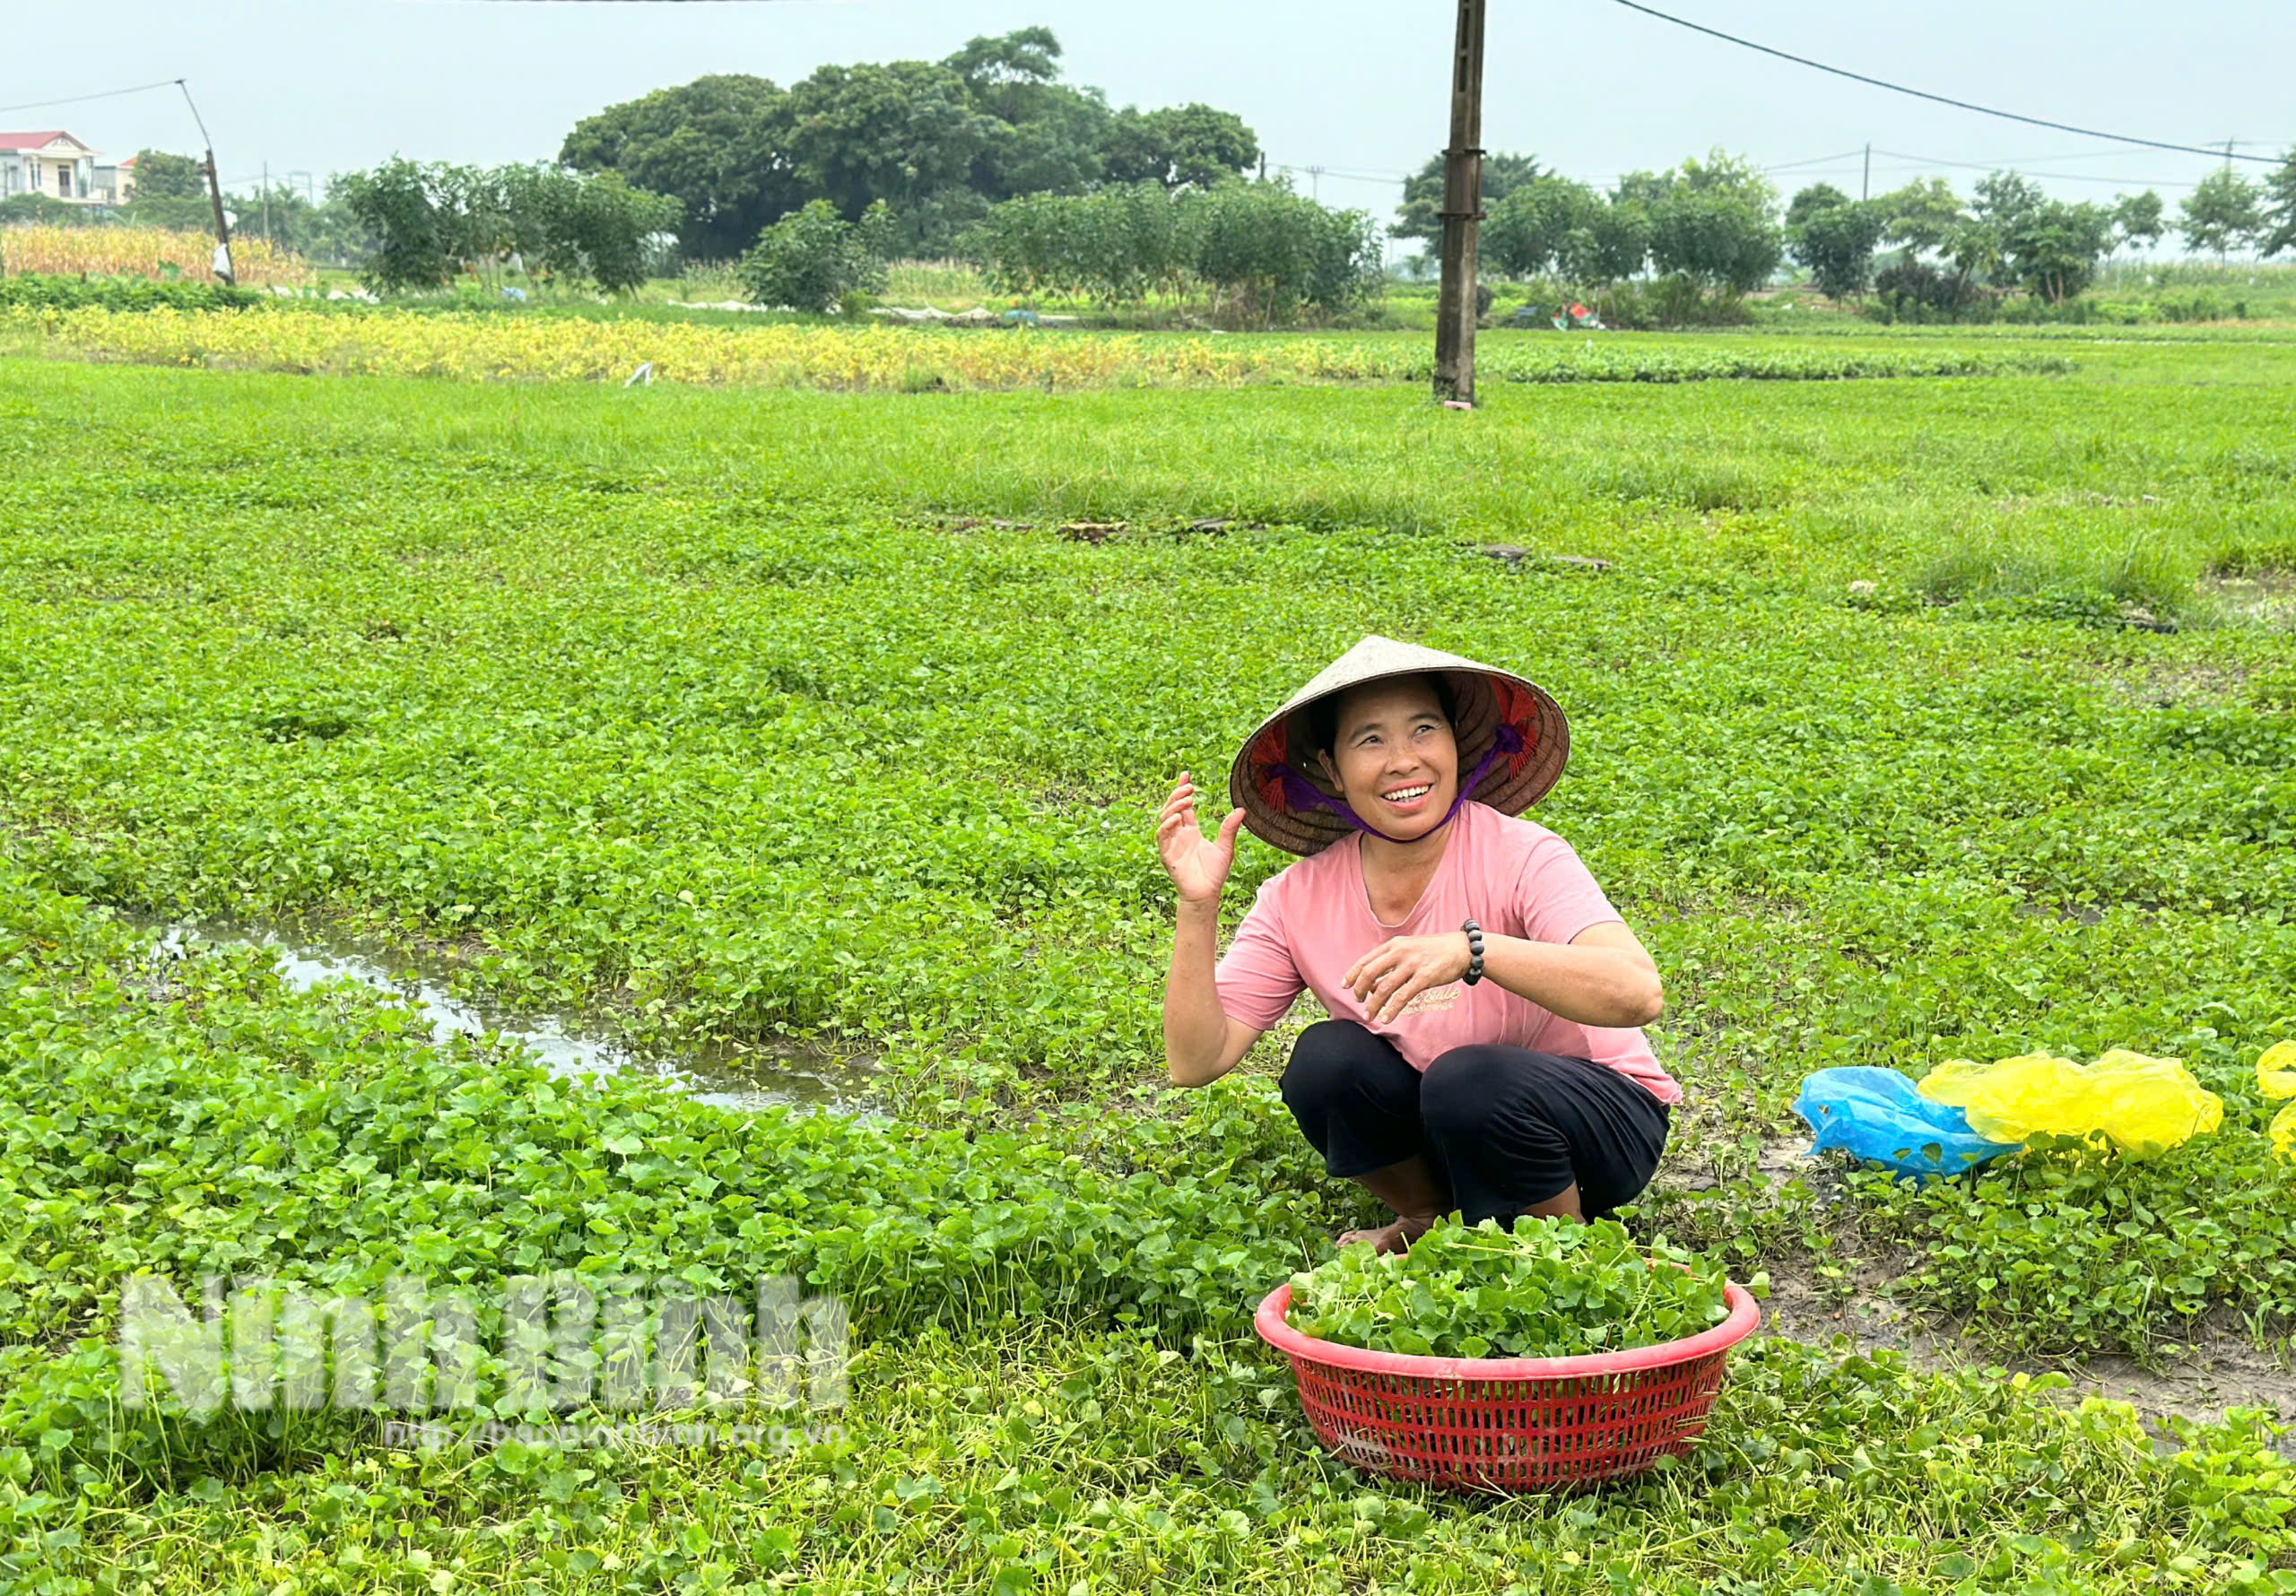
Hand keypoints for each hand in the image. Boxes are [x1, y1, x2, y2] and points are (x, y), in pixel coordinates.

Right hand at [1155, 771, 1245, 905]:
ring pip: (1165, 819)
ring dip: (1173, 807)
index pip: (1184, 806)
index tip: (1186, 775)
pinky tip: (1178, 818)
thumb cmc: (1214, 874)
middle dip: (1178, 795)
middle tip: (1189, 787)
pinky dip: (1167, 826)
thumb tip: (1241, 809)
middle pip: (1172, 809)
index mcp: (1191, 831)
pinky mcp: (1167, 854)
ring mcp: (1171, 844)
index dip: (1183, 790)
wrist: (1207, 895)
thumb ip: (1229, 829)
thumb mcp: (1225, 848)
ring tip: (1187, 800)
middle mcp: (1179, 835)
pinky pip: (1162, 836)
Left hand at [1344, 933, 1471, 1023]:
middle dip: (1360, 990)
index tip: (1345, 985)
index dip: (1352, 974)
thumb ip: (1391, 962)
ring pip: (1384, 987)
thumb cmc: (1435, 950)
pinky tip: (1386, 1018)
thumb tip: (1374, 984)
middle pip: (1370, 973)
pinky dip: (1392, 1009)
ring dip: (1374, 1004)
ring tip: (1369, 1015)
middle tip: (1359, 1001)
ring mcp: (1412, 964)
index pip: (1365, 960)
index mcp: (1394, 945)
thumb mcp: (1410, 949)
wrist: (1463, 948)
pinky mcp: (1425, 977)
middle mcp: (1400, 952)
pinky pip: (1403, 996)